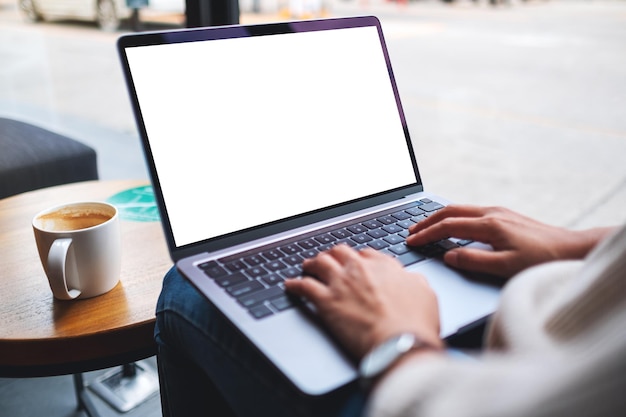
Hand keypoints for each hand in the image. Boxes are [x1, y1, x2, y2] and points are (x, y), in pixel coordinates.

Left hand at [284, 245, 442, 360]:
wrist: (399, 342)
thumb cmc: (415, 323)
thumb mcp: (425, 294)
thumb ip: (414, 282)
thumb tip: (410, 280)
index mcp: (384, 266)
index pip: (366, 254)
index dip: (358, 258)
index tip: (355, 263)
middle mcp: (360, 269)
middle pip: (340, 252)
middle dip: (333, 255)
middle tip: (329, 261)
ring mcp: (340, 283)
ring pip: (319, 263)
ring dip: (312, 264)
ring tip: (308, 267)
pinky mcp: (325, 301)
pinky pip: (303, 286)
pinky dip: (294, 284)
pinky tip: (290, 286)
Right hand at [406, 205, 612, 278]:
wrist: (573, 249)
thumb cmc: (542, 260)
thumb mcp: (506, 267)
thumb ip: (474, 261)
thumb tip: (448, 256)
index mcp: (489, 224)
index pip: (447, 226)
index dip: (426, 234)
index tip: (411, 241)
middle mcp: (492, 213)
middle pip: (450, 211)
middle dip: (427, 220)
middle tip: (410, 230)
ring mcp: (500, 212)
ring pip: (460, 209)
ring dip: (439, 217)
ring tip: (425, 227)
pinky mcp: (506, 215)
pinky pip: (471, 212)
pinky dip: (453, 217)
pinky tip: (452, 225)